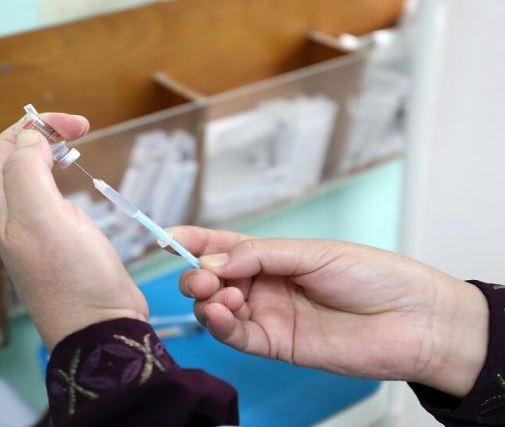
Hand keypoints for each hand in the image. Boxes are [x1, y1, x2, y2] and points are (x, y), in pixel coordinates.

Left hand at [0, 113, 147, 348]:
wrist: (99, 327)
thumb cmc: (72, 277)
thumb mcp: (42, 217)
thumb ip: (26, 171)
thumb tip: (29, 139)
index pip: (4, 146)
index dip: (36, 126)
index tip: (76, 125)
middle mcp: (10, 215)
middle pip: (15, 157)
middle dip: (44, 134)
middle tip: (81, 130)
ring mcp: (33, 228)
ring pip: (33, 174)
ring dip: (52, 152)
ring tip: (77, 147)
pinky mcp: (56, 239)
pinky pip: (50, 195)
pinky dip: (62, 176)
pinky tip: (77, 179)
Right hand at [171, 226, 487, 397]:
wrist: (414, 320)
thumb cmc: (375, 276)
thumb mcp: (314, 252)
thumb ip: (261, 254)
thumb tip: (214, 259)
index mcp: (275, 256)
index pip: (225, 246)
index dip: (195, 241)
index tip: (168, 237)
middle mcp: (266, 285)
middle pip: (215, 278)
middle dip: (198, 273)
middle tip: (200, 275)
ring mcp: (269, 315)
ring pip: (219, 308)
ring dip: (207, 300)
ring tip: (216, 294)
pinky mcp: (276, 345)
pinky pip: (236, 336)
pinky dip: (221, 325)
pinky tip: (221, 313)